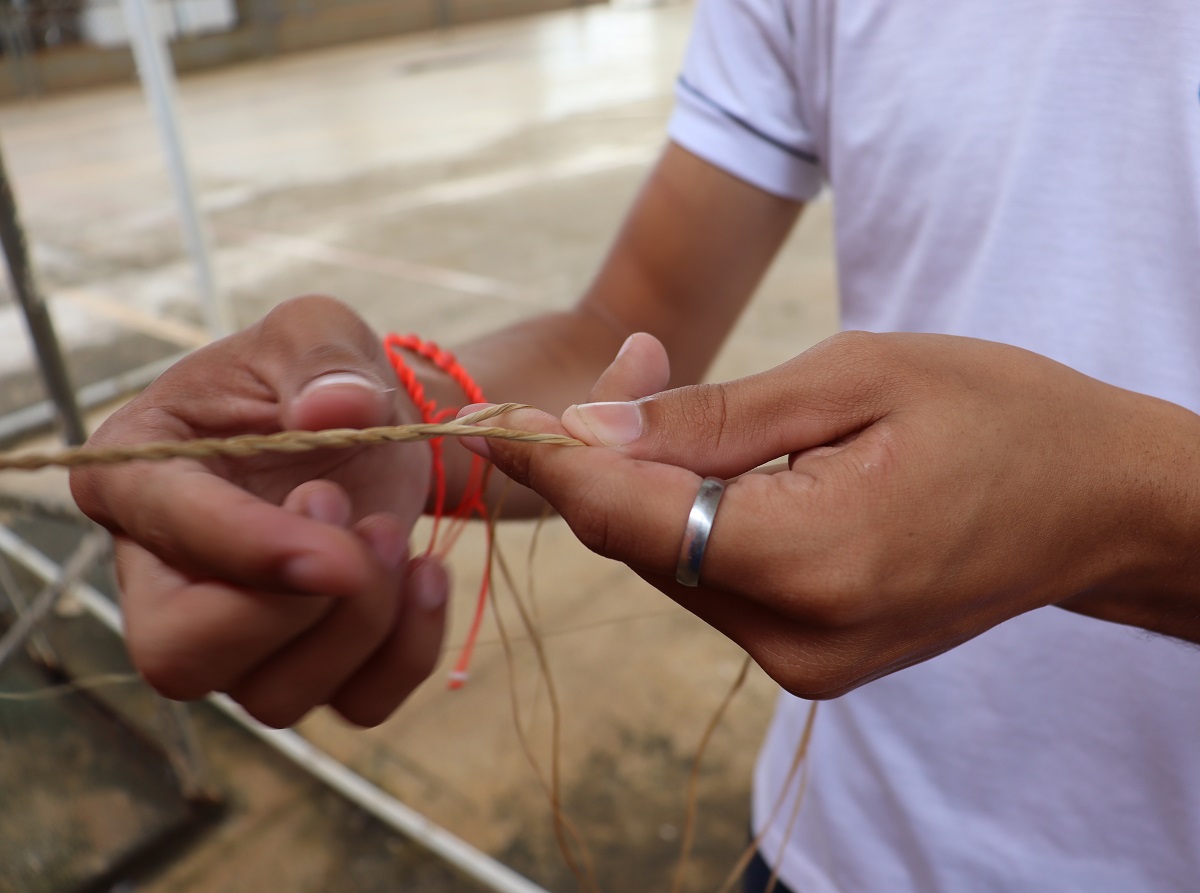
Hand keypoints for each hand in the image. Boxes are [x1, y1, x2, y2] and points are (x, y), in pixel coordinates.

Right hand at [71, 296, 447, 726]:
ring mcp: (233, 633)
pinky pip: (355, 706)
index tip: (335, 517)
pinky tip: (428, 576)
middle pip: (182, 658)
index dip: (250, 545)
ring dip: (362, 624)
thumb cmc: (313, 372)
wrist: (361, 422)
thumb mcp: (315, 327)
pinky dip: (408, 655)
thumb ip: (322, 355)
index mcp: (137, 477)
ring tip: (392, 532)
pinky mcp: (305, 661)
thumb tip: (335, 410)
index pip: (165, 536)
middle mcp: (164, 574)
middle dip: (294, 610)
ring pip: (274, 697)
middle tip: (365, 530)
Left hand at [469, 331, 1199, 696]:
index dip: (556, 461)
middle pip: (643, 542)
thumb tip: (587, 428)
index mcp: (814, 563)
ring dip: (654, 480)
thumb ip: (712, 417)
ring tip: (674, 390)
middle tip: (634, 359)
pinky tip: (720, 456)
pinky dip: (697, 516)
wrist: (1100, 502)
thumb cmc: (1001, 415)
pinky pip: (715, 579)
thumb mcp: (854, 377)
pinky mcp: (812, 656)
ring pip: (673, 562)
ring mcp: (805, 661)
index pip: (631, 520)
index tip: (501, 414)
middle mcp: (798, 638)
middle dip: (612, 451)